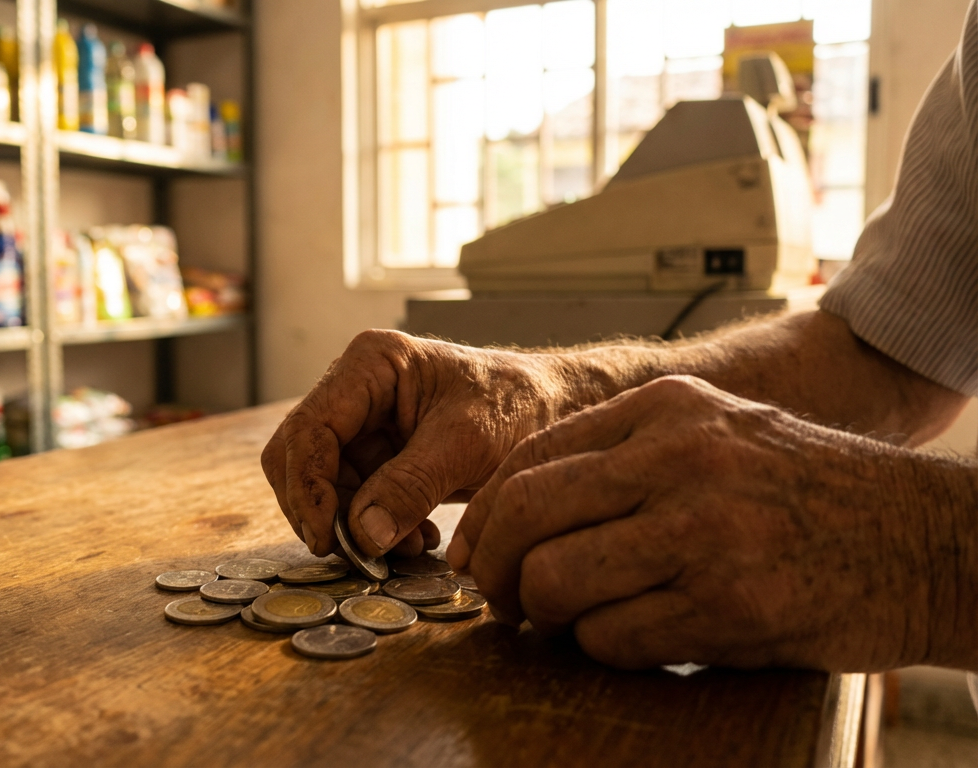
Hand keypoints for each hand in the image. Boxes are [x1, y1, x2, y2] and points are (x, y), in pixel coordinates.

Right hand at [262, 330, 569, 557]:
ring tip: (407, 548)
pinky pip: (354, 498)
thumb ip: (411, 486)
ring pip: (325, 486)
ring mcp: (365, 423)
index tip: (326, 539)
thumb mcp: (467, 445)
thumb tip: (362, 534)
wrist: (556, 411)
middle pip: (302, 459)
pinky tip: (416, 538)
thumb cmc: (519, 407)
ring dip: (355, 526)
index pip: (308, 429)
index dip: (307, 487)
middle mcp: (356, 389)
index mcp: (371, 364)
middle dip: (327, 511)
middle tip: (360, 555)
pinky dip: (375, 527)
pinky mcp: (380, 454)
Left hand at [449, 375, 971, 670]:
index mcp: (666, 410)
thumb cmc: (811, 490)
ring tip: (570, 621)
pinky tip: (637, 635)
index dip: (486, 517)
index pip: (529, 459)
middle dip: (494, 569)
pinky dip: (606, 648)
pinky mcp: (728, 605)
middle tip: (501, 599)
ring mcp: (703, 532)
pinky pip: (613, 638)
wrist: (925, 537)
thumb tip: (520, 513)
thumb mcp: (717, 433)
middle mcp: (678, 460)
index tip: (474, 552)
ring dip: (548, 616)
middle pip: (525, 517)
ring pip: (556, 581)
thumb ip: (623, 459)